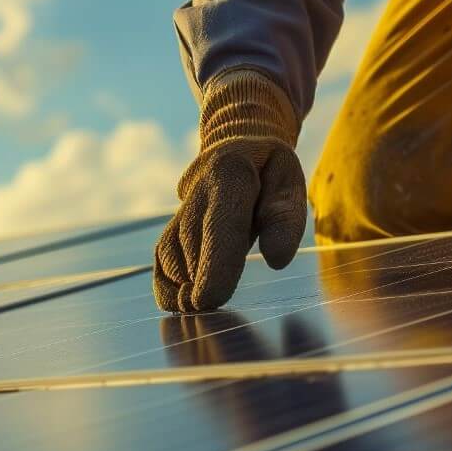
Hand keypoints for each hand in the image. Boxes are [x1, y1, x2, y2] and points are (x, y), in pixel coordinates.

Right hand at [153, 69, 307, 312]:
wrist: (236, 144)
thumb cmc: (269, 169)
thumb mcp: (290, 181)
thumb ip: (286, 218)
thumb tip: (276, 260)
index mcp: (230, 173)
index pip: (218, 225)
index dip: (211, 265)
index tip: (208, 299)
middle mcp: (196, 192)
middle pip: (192, 247)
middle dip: (198, 283)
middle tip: (210, 307)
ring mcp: (180, 211)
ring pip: (171, 257)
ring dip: (184, 286)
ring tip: (203, 300)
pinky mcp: (172, 229)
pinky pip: (161, 262)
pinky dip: (168, 287)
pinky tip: (185, 299)